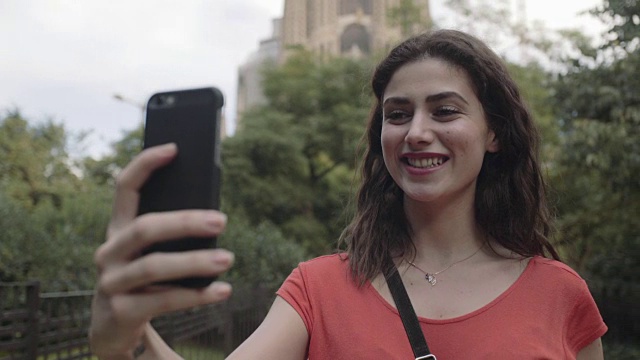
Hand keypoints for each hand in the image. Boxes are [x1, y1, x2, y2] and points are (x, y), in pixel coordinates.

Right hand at [89, 143, 233, 358]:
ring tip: (228, 258)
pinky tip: (222, 290)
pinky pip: (163, 300)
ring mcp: (111, 282)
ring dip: (195, 261)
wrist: (113, 328)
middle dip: (185, 222)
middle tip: (222, 220)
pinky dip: (196, 295)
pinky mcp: (121, 311)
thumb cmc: (144, 280)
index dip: (146, 165)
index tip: (174, 148)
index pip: (124, 188)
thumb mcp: (150, 253)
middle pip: (145, 228)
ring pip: (154, 266)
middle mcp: (108, 251)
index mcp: (117, 229)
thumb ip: (170, 235)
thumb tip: (214, 218)